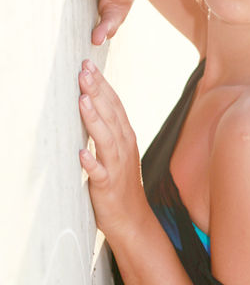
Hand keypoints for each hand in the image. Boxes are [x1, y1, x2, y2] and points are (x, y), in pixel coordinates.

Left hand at [78, 58, 149, 241]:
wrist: (132, 219)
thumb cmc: (120, 182)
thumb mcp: (116, 150)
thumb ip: (107, 128)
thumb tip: (91, 102)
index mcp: (125, 137)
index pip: (114, 105)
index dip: (102, 85)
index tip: (88, 66)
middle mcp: (123, 148)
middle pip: (110, 115)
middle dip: (97, 93)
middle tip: (84, 72)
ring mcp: (117, 167)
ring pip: (106, 139)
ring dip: (94, 120)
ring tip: (83, 100)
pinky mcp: (108, 187)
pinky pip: (99, 173)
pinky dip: (92, 163)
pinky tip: (82, 153)